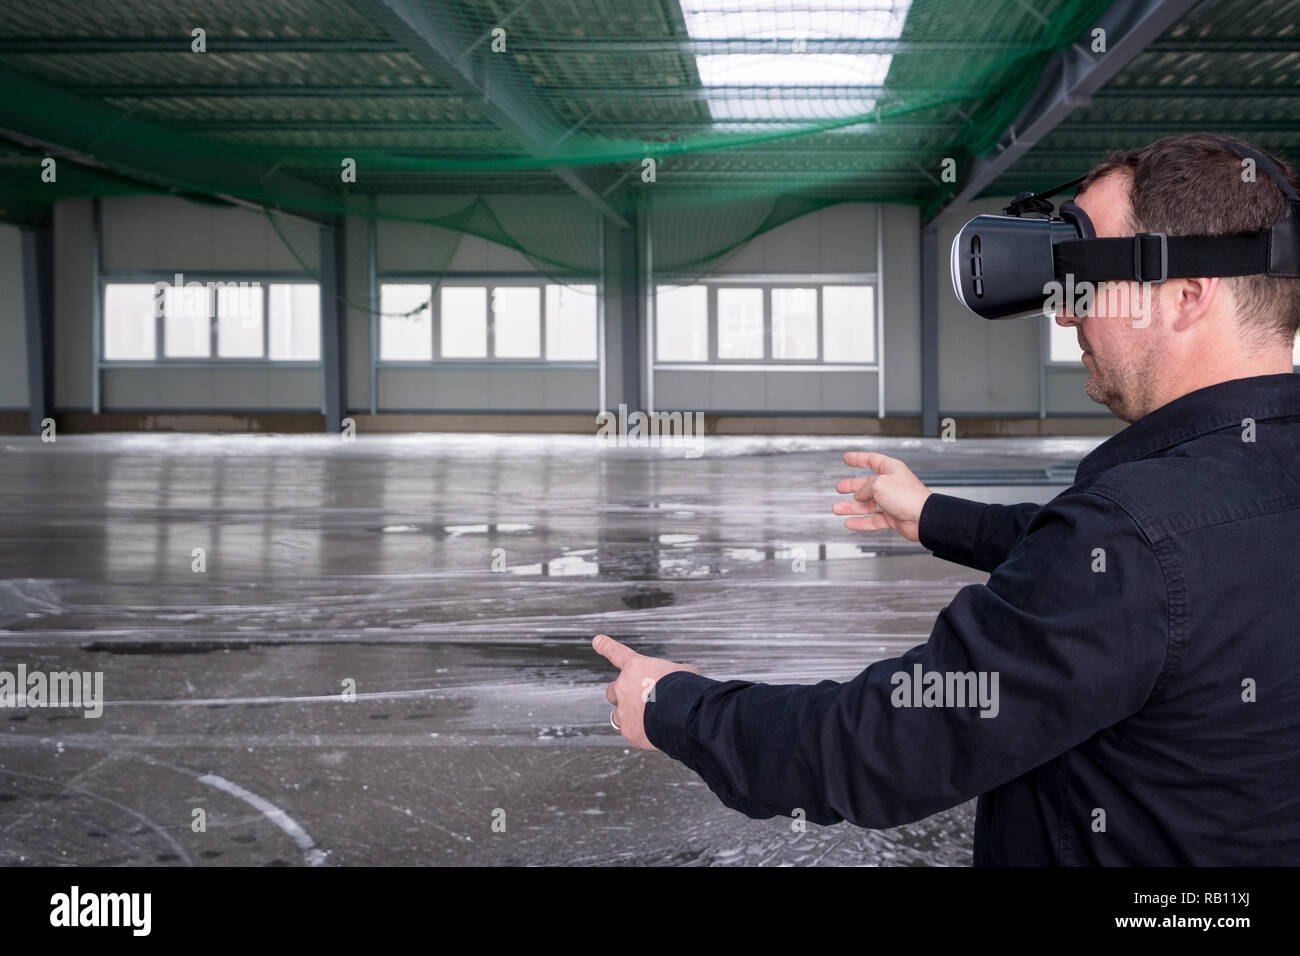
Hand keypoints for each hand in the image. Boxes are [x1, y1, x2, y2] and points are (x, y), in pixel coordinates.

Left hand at [592, 634, 700, 750]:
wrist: (683, 714)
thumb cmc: (686, 689)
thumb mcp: (684, 672)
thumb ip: (672, 675)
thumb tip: (679, 683)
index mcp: (636, 667)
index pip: (617, 653)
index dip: (606, 646)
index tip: (597, 641)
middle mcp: (624, 687)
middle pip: (612, 690)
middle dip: (622, 695)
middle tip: (638, 699)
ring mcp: (623, 711)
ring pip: (618, 715)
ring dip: (630, 716)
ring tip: (649, 719)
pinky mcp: (629, 732)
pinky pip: (632, 732)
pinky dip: (642, 733)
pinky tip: (657, 732)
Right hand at [833, 451, 932, 542]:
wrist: (923, 518)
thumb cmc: (909, 496)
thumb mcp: (879, 484)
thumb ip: (865, 487)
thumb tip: (858, 494)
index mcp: (891, 470)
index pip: (872, 460)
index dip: (858, 459)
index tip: (847, 458)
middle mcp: (891, 485)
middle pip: (867, 484)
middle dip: (851, 486)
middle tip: (840, 487)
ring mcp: (891, 502)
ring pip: (867, 504)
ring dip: (851, 507)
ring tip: (837, 508)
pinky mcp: (892, 517)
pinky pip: (872, 519)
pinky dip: (861, 521)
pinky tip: (850, 522)